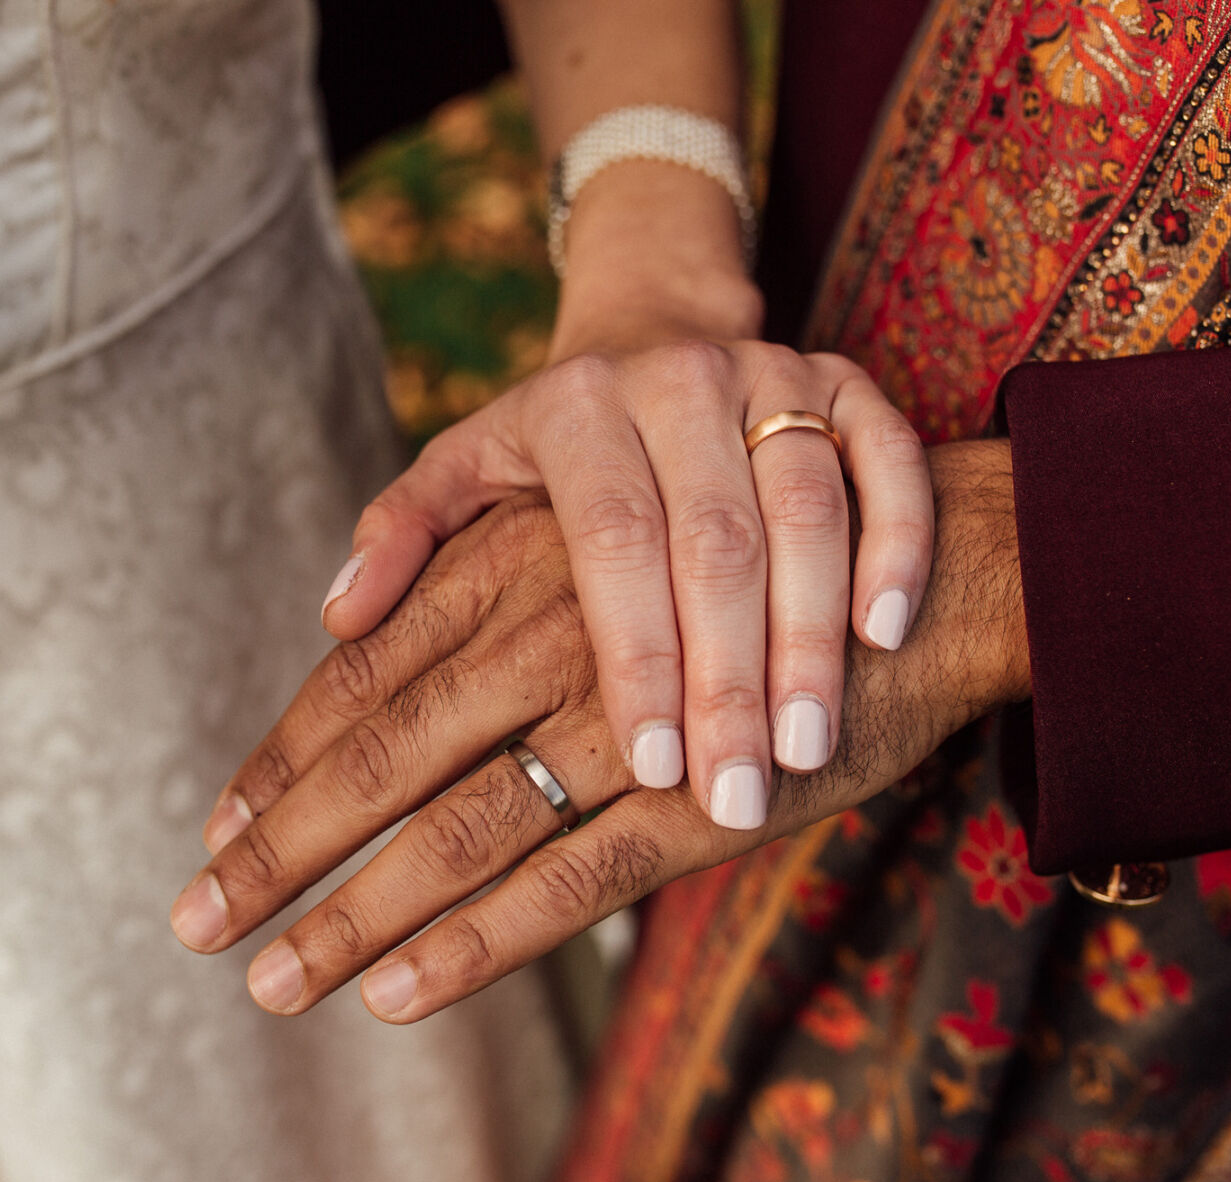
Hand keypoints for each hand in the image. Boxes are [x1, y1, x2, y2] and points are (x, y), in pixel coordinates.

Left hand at [172, 440, 1027, 1021]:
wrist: (930, 561)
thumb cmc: (738, 535)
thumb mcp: (601, 512)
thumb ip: (463, 550)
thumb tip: (340, 614)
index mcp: (523, 555)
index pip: (370, 672)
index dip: (283, 756)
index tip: (213, 833)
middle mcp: (558, 624)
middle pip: (390, 750)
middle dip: (287, 846)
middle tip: (198, 926)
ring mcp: (633, 712)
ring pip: (468, 823)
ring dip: (364, 911)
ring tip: (280, 981)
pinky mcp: (708, 790)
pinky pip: (576, 877)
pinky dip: (485, 938)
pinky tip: (405, 989)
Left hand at [316, 339, 933, 830]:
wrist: (670, 337)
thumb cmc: (560, 446)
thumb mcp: (470, 466)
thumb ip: (405, 533)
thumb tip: (337, 617)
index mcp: (576, 404)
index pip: (607, 536)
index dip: (636, 651)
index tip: (649, 769)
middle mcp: (678, 382)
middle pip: (710, 540)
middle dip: (726, 675)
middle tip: (733, 795)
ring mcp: (774, 379)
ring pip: (804, 512)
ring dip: (809, 636)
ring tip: (808, 751)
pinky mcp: (852, 390)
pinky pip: (889, 462)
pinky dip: (893, 542)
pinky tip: (888, 634)